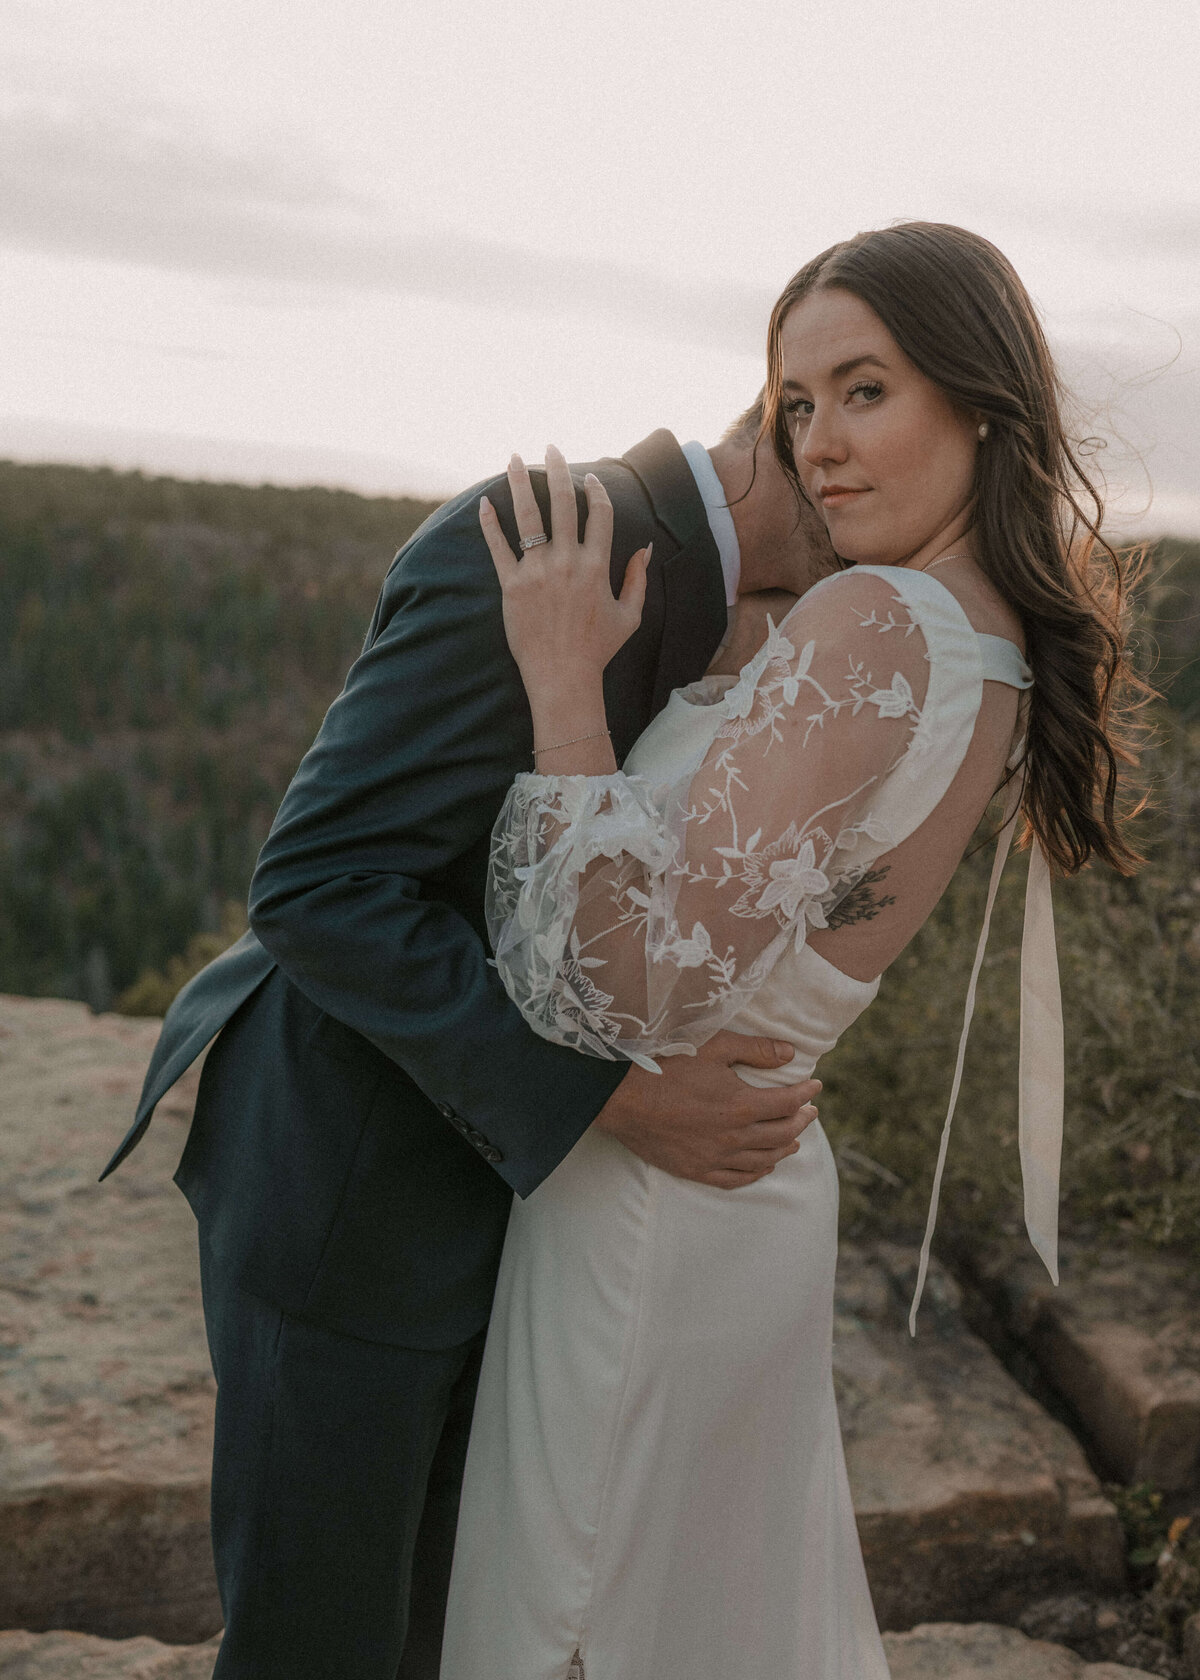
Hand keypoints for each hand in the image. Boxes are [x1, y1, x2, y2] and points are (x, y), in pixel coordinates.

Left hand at [480, 445, 650, 696]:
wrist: (562, 677)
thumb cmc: (598, 649)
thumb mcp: (629, 616)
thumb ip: (637, 579)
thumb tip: (644, 548)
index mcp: (597, 567)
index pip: (599, 514)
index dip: (595, 491)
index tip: (588, 478)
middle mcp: (568, 562)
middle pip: (563, 503)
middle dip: (558, 470)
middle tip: (551, 448)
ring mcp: (537, 573)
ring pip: (528, 516)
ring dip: (520, 482)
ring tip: (513, 458)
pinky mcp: (511, 586)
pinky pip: (498, 548)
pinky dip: (489, 523)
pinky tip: (483, 502)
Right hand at [593, 1032, 820, 1189]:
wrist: (620, 1097)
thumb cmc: (665, 1064)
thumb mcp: (713, 1046)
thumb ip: (755, 1049)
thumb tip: (790, 1052)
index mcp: (742, 1105)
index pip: (787, 1103)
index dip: (805, 1094)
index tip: (815, 1086)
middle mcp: (734, 1137)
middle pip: (781, 1134)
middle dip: (800, 1121)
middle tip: (809, 1112)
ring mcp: (715, 1157)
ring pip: (763, 1160)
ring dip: (784, 1149)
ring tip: (794, 1140)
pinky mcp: (695, 1169)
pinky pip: (735, 1179)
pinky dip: (755, 1174)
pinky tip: (763, 1167)